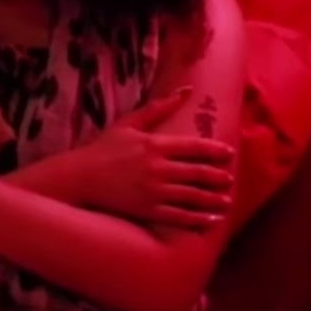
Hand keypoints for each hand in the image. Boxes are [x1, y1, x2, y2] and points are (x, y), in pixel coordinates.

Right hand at [78, 87, 235, 228]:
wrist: (80, 177)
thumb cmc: (103, 148)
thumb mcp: (128, 123)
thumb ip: (157, 108)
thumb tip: (185, 90)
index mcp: (153, 145)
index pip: (194, 147)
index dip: (215, 150)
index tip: (229, 153)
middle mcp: (157, 168)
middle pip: (198, 173)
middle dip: (218, 176)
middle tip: (230, 179)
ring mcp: (153, 191)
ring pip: (193, 196)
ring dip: (213, 199)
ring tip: (226, 201)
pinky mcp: (148, 210)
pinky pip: (179, 216)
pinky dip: (198, 218)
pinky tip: (211, 220)